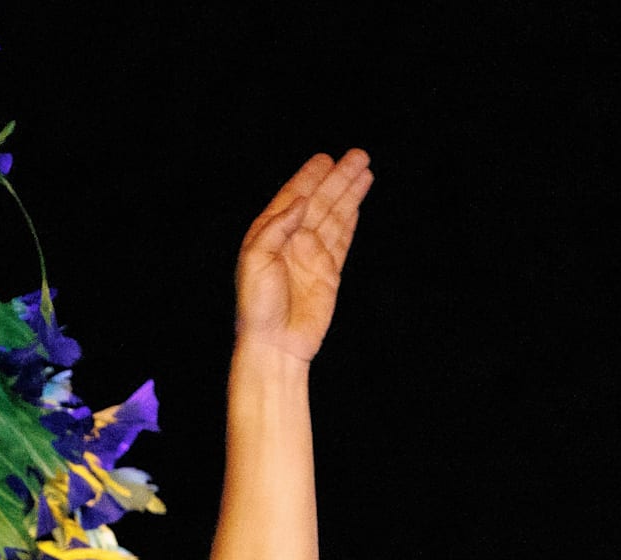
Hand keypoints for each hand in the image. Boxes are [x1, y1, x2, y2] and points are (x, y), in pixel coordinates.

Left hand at [234, 150, 371, 362]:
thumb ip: (276, 227)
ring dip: (349, 194)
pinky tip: (357, 204)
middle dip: (338, 179)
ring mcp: (310, 257)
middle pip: (319, 202)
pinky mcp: (328, 273)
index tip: (325, 159)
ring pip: (334, 217)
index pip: (292, 198)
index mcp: (268, 236)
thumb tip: (301, 200)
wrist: (274, 343)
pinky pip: (342, 239)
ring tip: (365, 171)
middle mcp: (290, 242)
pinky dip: (349, 220)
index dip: (309, 178)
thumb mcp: (255, 261)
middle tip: (358, 156)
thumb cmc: (257, 306)